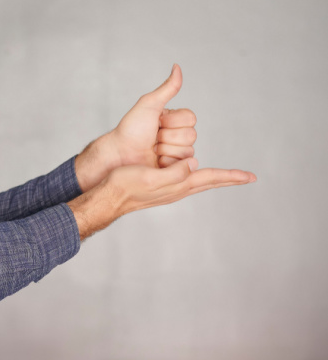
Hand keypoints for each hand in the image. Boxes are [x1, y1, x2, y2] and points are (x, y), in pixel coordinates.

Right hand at [69, 158, 255, 239]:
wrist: (108, 196)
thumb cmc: (125, 185)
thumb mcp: (151, 177)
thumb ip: (175, 173)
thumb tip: (195, 163)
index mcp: (178, 185)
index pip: (210, 178)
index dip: (231, 176)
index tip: (251, 176)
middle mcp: (178, 189)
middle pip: (208, 182)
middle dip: (227, 178)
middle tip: (246, 177)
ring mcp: (169, 190)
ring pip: (198, 182)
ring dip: (214, 177)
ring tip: (227, 176)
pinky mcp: (160, 187)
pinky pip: (185, 180)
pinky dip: (196, 175)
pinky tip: (192, 172)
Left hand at [76, 65, 197, 190]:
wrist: (121, 154)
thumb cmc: (131, 129)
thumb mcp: (149, 105)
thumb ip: (167, 89)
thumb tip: (177, 66)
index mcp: (174, 120)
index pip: (191, 119)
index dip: (172, 122)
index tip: (156, 122)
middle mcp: (177, 135)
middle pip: (191, 136)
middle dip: (167, 137)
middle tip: (152, 138)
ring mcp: (176, 153)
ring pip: (188, 152)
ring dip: (166, 150)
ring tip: (152, 149)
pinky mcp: (174, 169)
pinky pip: (182, 167)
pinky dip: (166, 163)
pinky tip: (155, 162)